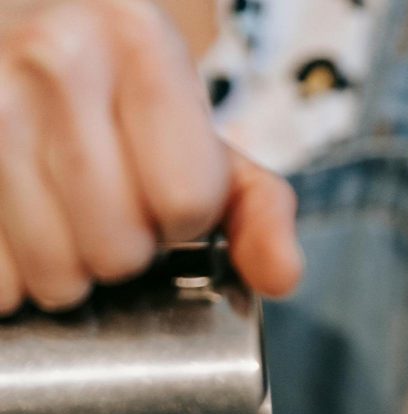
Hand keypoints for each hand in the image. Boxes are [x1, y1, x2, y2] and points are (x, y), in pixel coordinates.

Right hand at [0, 0, 300, 313]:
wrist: (33, 49)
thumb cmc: (127, 109)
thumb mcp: (206, 144)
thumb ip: (260, 211)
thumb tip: (281, 276)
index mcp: (138, 39)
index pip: (186, 200)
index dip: (184, 219)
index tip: (166, 196)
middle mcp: (53, 56)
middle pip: (119, 249)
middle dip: (125, 252)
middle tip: (111, 213)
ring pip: (56, 274)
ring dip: (70, 273)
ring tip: (67, 221)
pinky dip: (15, 280)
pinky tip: (24, 230)